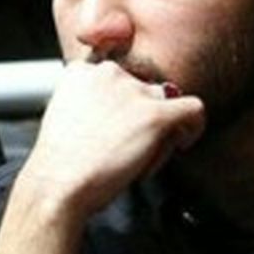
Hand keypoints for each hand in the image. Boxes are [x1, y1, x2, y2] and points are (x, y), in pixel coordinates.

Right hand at [15, 59, 204, 227]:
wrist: (59, 182)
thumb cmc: (60, 163)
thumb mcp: (63, 117)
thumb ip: (89, 104)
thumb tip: (118, 115)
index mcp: (81, 71)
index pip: (117, 78)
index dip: (120, 105)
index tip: (116, 127)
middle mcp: (108, 72)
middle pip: (142, 88)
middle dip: (140, 116)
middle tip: (127, 147)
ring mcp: (134, 91)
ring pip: (165, 101)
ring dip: (160, 127)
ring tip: (143, 154)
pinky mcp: (156, 114)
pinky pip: (193, 110)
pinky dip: (193, 126)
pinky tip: (181, 143)